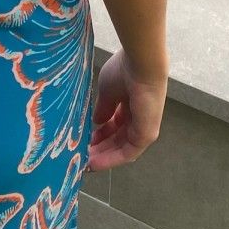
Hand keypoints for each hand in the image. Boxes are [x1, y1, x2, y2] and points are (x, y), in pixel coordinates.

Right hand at [86, 48, 167, 171]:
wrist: (140, 65)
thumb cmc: (123, 71)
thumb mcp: (107, 92)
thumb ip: (103, 108)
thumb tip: (96, 122)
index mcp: (130, 103)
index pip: (115, 124)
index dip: (100, 134)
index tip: (85, 140)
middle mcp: (138, 117)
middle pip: (118, 138)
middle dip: (100, 147)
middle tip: (82, 156)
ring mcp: (144, 127)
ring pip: (121, 148)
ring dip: (103, 157)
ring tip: (84, 163)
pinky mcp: (147, 135)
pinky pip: (128, 152)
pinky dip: (111, 159)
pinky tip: (94, 163)